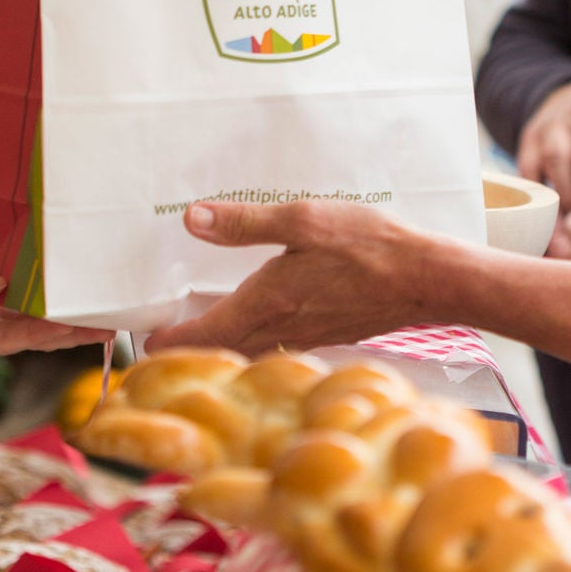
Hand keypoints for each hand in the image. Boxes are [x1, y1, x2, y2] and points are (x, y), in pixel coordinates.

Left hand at [145, 202, 444, 354]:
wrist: (426, 280)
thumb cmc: (368, 247)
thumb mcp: (302, 220)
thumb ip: (244, 223)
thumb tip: (191, 220)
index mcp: (264, 304)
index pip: (200, 336)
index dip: (166, 341)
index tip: (144, 339)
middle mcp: (279, 330)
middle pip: (219, 351)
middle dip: (188, 347)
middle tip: (162, 335)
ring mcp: (304, 337)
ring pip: (247, 350)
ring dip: (221, 344)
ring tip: (200, 326)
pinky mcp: (325, 334)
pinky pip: (275, 345)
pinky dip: (252, 338)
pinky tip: (257, 318)